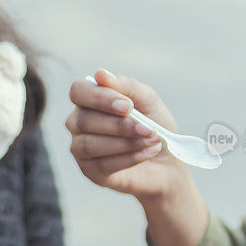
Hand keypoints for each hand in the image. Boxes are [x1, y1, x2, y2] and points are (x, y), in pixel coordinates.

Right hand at [66, 69, 187, 200]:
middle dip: (119, 125)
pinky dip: (129, 158)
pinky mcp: (90, 172)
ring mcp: (80, 149)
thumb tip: (100, 74)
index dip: (99, 97)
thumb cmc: (154, 126)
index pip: (78, 91)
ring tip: (152, 141)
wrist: (168, 162)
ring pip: (89, 144)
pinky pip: (102, 164)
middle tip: (148, 128)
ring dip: (125, 142)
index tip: (128, 106)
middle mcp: (78, 123)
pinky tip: (148, 153)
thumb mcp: (148, 101)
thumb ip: (127, 86)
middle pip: (83, 120)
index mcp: (89, 101)